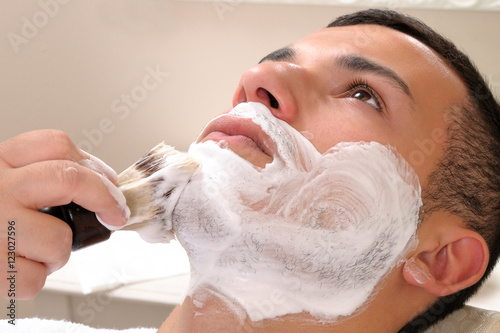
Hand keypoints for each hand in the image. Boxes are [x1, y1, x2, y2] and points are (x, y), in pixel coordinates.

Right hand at [0, 130, 126, 298]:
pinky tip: (14, 268)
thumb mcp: (1, 182)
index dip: (94, 165)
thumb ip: (38, 176)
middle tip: (115, 214)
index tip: (110, 184)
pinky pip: (34, 278)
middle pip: (67, 178)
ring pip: (58, 238)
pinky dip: (33, 279)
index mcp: (0, 163)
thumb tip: (100, 185)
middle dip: (102, 197)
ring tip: (36, 251)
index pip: (55, 144)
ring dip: (58, 253)